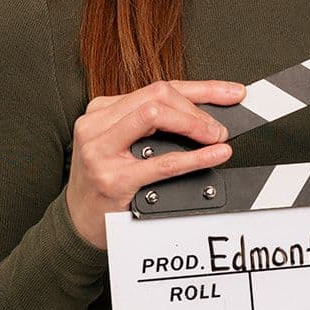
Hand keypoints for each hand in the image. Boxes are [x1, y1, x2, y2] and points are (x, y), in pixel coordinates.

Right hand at [65, 79, 245, 250]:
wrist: (79, 222)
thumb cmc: (103, 181)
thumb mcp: (120, 143)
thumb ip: (150, 125)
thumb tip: (202, 115)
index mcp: (101, 110)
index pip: (158, 87)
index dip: (201, 88)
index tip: (229, 93)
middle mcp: (97, 124)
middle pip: (158, 96)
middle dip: (196, 108)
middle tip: (219, 127)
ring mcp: (101, 150)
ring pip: (155, 115)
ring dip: (194, 124)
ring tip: (216, 137)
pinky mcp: (113, 179)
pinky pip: (163, 162)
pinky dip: (195, 157)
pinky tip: (214, 155)